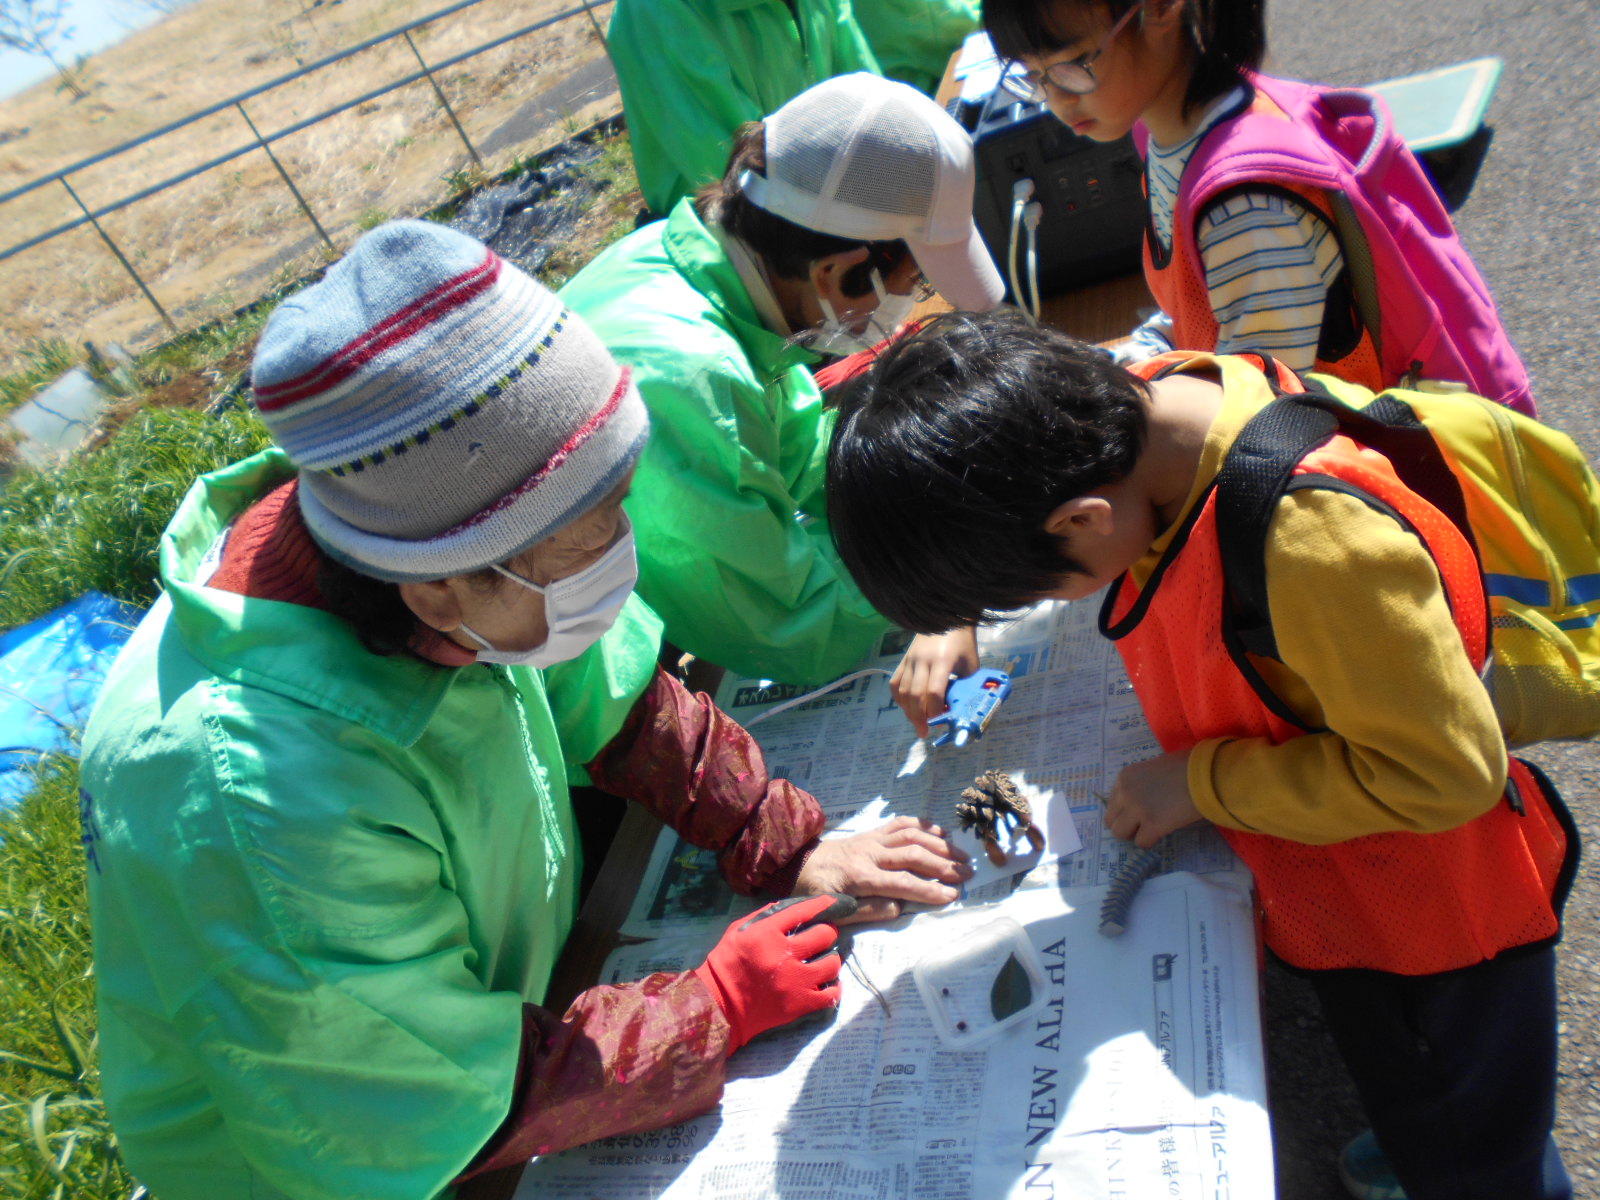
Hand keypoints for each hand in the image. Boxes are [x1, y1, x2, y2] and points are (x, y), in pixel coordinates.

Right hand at [693, 893, 848, 1052]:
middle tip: (823, 936)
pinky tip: (826, 983)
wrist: (720, 1005)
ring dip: (830, 960)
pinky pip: (831, 994)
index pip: (802, 911)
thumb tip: (793, 908)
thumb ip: (765, 916)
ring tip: (823, 961)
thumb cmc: (728, 964)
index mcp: (766, 934)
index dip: (823, 905)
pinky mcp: (799, 1004)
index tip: (833, 903)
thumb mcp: (739, 930)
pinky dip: (833, 988)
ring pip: (831, 964)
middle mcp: (783, 956)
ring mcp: (794, 981)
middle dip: (827, 932)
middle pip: (824, 935)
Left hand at [794, 816, 971, 922]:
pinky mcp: (873, 831)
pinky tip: (942, 832)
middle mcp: (869, 853)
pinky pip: (901, 822)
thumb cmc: (817, 892)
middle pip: (912, 855)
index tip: (951, 896)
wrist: (799, 863)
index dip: (928, 890)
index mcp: (859, 876)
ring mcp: (872, 838)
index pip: (901, 883)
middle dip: (943, 865)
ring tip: (962, 856)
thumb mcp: (835, 909)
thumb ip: (867, 910)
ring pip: (912, 835)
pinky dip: (924, 825)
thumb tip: (899, 908)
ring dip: (940, 844)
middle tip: (967, 875)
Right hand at [890, 627, 978, 738]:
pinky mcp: (903, 659)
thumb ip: (965, 686)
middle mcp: (923, 660)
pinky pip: (896, 682)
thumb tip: (960, 710)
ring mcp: (910, 659)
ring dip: (908, 710)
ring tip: (916, 724)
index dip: (936, 710)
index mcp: (943, 660)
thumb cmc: (963, 643)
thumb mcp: (971, 665)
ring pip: (903, 690)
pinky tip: (906, 708)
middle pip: (916, 694)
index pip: (935, 691)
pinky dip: (899, 698)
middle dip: (919, 717)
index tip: (940, 722)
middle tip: (923, 732)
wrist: (948, 618)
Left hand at [1102, 752, 1203, 847]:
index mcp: (1125, 777)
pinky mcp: (1152, 825)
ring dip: (1133, 834)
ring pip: (1120, 834)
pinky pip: (1141, 842)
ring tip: (1148, 831)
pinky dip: (1150, 842)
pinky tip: (1160, 835)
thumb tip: (1142, 797)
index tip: (1134, 814)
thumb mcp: (1154, 767)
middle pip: (1111, 820)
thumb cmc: (1187, 766)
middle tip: (1140, 826)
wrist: (1206, 775)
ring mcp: (1137, 810)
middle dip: (1124, 824)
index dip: (1123, 810)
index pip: (1111, 802)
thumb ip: (1141, 782)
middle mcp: (1125, 793)